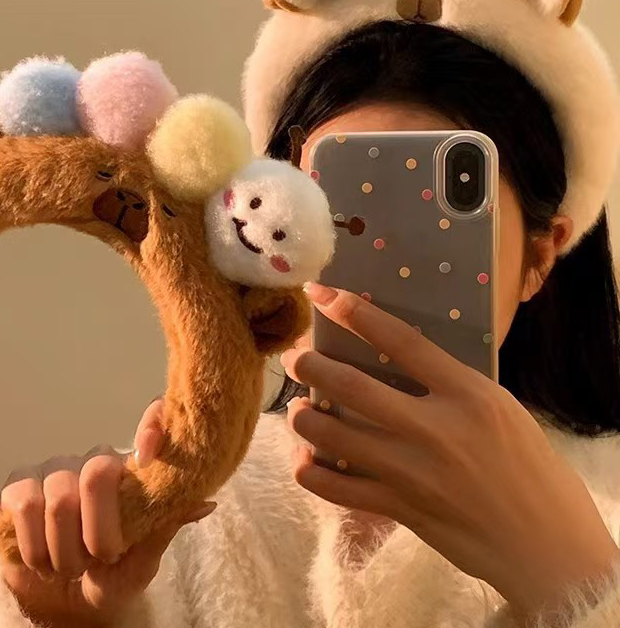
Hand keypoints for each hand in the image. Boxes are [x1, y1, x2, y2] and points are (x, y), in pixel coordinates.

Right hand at [0, 399, 214, 626]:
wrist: (61, 605)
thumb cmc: (110, 575)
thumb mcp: (143, 559)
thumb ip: (166, 526)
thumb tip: (205, 503)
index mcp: (131, 471)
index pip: (151, 418)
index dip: (154, 424)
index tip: (149, 451)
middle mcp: (95, 459)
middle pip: (97, 473)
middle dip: (97, 536)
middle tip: (96, 561)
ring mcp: (54, 468)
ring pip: (59, 499)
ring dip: (64, 553)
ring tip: (67, 567)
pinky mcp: (17, 485)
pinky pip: (24, 504)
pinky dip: (34, 546)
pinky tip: (40, 558)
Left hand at [282, 283, 619, 620]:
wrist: (546, 546)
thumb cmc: (527, 465)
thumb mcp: (498, 407)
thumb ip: (448, 383)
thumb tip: (392, 356)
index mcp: (468, 395)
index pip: (401, 340)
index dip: (355, 312)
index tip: (323, 294)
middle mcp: (435, 430)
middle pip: (353, 387)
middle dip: (312, 366)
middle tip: (295, 359)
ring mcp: (413, 473)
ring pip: (334, 438)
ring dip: (303, 419)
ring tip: (297, 410)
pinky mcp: (400, 509)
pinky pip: (337, 491)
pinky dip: (311, 474)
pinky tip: (306, 460)